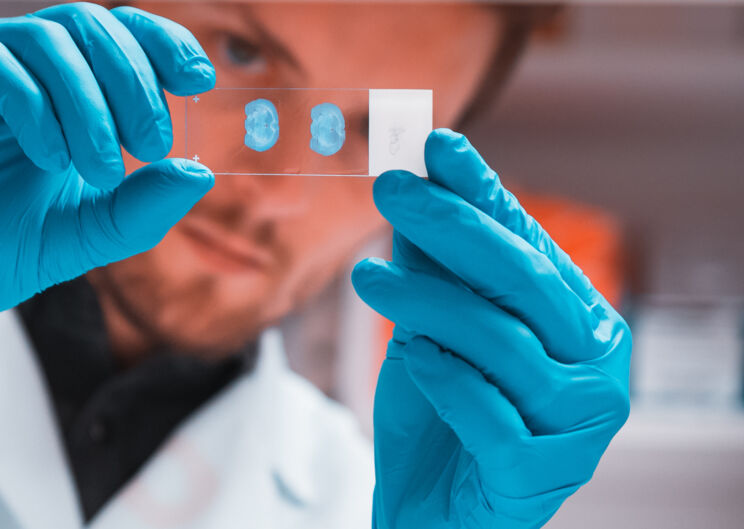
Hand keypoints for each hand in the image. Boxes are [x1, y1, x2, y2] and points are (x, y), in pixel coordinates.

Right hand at [0, 3, 216, 366]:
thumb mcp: (66, 242)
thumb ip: (129, 213)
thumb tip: (198, 173)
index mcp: (53, 103)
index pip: (117, 44)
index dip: (161, 46)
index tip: (201, 80)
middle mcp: (14, 77)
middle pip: (89, 27)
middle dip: (134, 79)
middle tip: (152, 143)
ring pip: (44, 38)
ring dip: (90, 97)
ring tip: (101, 165)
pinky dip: (31, 100)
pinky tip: (49, 154)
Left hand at [352, 129, 630, 527]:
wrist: (433, 515)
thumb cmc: (439, 419)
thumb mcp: (430, 330)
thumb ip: (432, 267)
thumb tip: (413, 181)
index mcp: (577, 322)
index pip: (528, 242)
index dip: (481, 191)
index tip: (434, 144)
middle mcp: (594, 368)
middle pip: (525, 282)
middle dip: (453, 226)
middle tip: (391, 187)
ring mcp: (576, 426)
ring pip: (504, 343)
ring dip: (429, 302)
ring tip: (367, 277)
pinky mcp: (538, 476)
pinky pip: (492, 415)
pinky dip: (447, 381)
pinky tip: (412, 359)